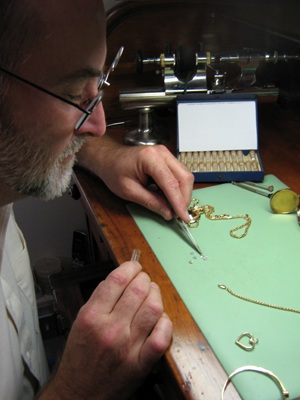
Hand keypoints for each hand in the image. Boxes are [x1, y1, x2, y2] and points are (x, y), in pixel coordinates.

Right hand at [42, 262, 172, 399]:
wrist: (79, 394)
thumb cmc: (79, 359)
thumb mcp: (80, 322)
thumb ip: (99, 299)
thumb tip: (120, 279)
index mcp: (92, 316)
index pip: (117, 279)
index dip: (130, 267)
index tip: (134, 266)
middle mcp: (110, 329)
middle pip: (138, 290)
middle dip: (144, 278)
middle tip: (144, 279)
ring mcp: (128, 346)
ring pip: (153, 308)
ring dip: (156, 296)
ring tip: (152, 294)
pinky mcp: (141, 363)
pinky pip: (162, 336)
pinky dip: (165, 323)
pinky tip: (159, 320)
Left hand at [77, 135, 193, 222]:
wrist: (108, 158)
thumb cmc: (114, 171)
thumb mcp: (129, 191)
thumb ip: (150, 202)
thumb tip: (168, 213)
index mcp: (150, 158)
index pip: (171, 183)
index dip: (179, 202)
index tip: (184, 217)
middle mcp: (162, 153)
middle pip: (184, 177)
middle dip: (184, 198)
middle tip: (180, 215)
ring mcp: (165, 154)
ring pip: (184, 176)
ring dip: (182, 193)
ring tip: (174, 208)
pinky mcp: (166, 158)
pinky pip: (179, 174)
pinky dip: (178, 188)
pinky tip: (171, 198)